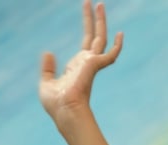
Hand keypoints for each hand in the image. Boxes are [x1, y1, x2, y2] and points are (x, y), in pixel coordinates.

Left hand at [39, 1, 122, 123]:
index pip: (86, 42)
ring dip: (100, 21)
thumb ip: (48, 68)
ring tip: (99, 4)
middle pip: (94, 36)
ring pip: (100, 38)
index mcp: (78, 67)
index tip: (88, 13)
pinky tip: (120, 34)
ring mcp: (91, 64)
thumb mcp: (47, 83)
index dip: (88, 26)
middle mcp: (87, 63)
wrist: (64, 111)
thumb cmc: (57, 105)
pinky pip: (110, 54)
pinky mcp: (94, 65)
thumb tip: (48, 52)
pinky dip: (117, 46)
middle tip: (96, 3)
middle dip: (95, 19)